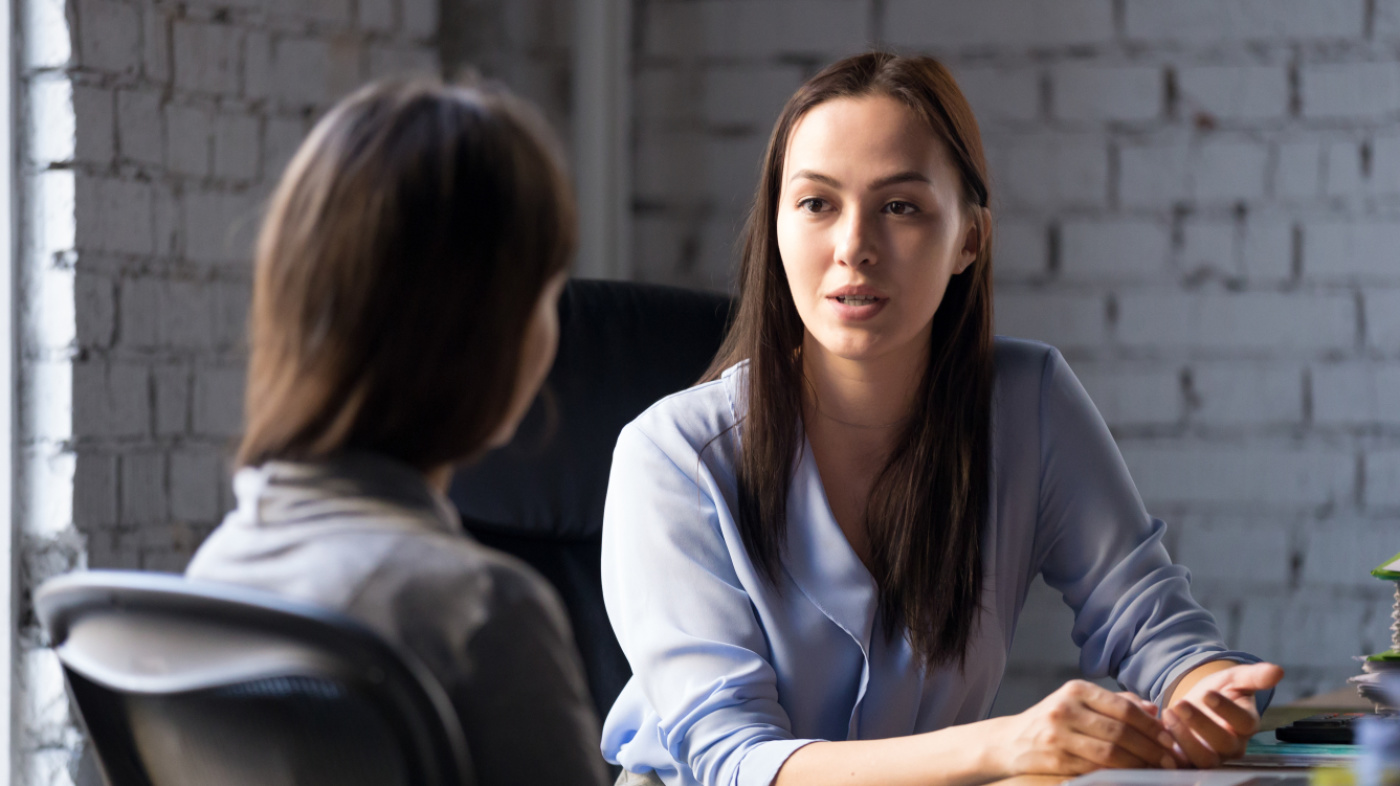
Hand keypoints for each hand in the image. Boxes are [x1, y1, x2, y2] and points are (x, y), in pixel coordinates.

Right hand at [990, 680, 1180, 776]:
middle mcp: (1066, 708)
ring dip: (1139, 764)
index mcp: (1076, 689)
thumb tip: (1154, 709)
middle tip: (1170, 760)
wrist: (1010, 741)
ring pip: (1110, 753)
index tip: (1170, 739)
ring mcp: (1058, 734)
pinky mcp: (1055, 759)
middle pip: (1120, 731)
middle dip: (1151, 748)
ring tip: (1156, 771)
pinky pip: (1094, 770)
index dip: (1151, 725)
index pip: (1124, 707)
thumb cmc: (1054, 720)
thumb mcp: (1079, 702)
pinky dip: (1118, 775)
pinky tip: (1131, 777)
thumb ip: (1116, 703)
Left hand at [1163, 661, 1284, 767]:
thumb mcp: (1234, 679)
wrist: (1195, 704)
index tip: (1208, 693)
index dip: (1227, 710)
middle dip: (1201, 724)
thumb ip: (1255, 676)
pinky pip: (1181, 765)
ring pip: (1203, 759)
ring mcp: (1212, 756)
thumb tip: (1278, 670)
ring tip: (1168, 713)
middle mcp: (1232, 746)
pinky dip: (1169, 752)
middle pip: (1223, 744)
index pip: (1244, 723)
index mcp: (1246, 725)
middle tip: (1181, 704)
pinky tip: (1158, 731)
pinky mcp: (1189, 762)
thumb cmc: (1218, 691)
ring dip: (1184, 738)